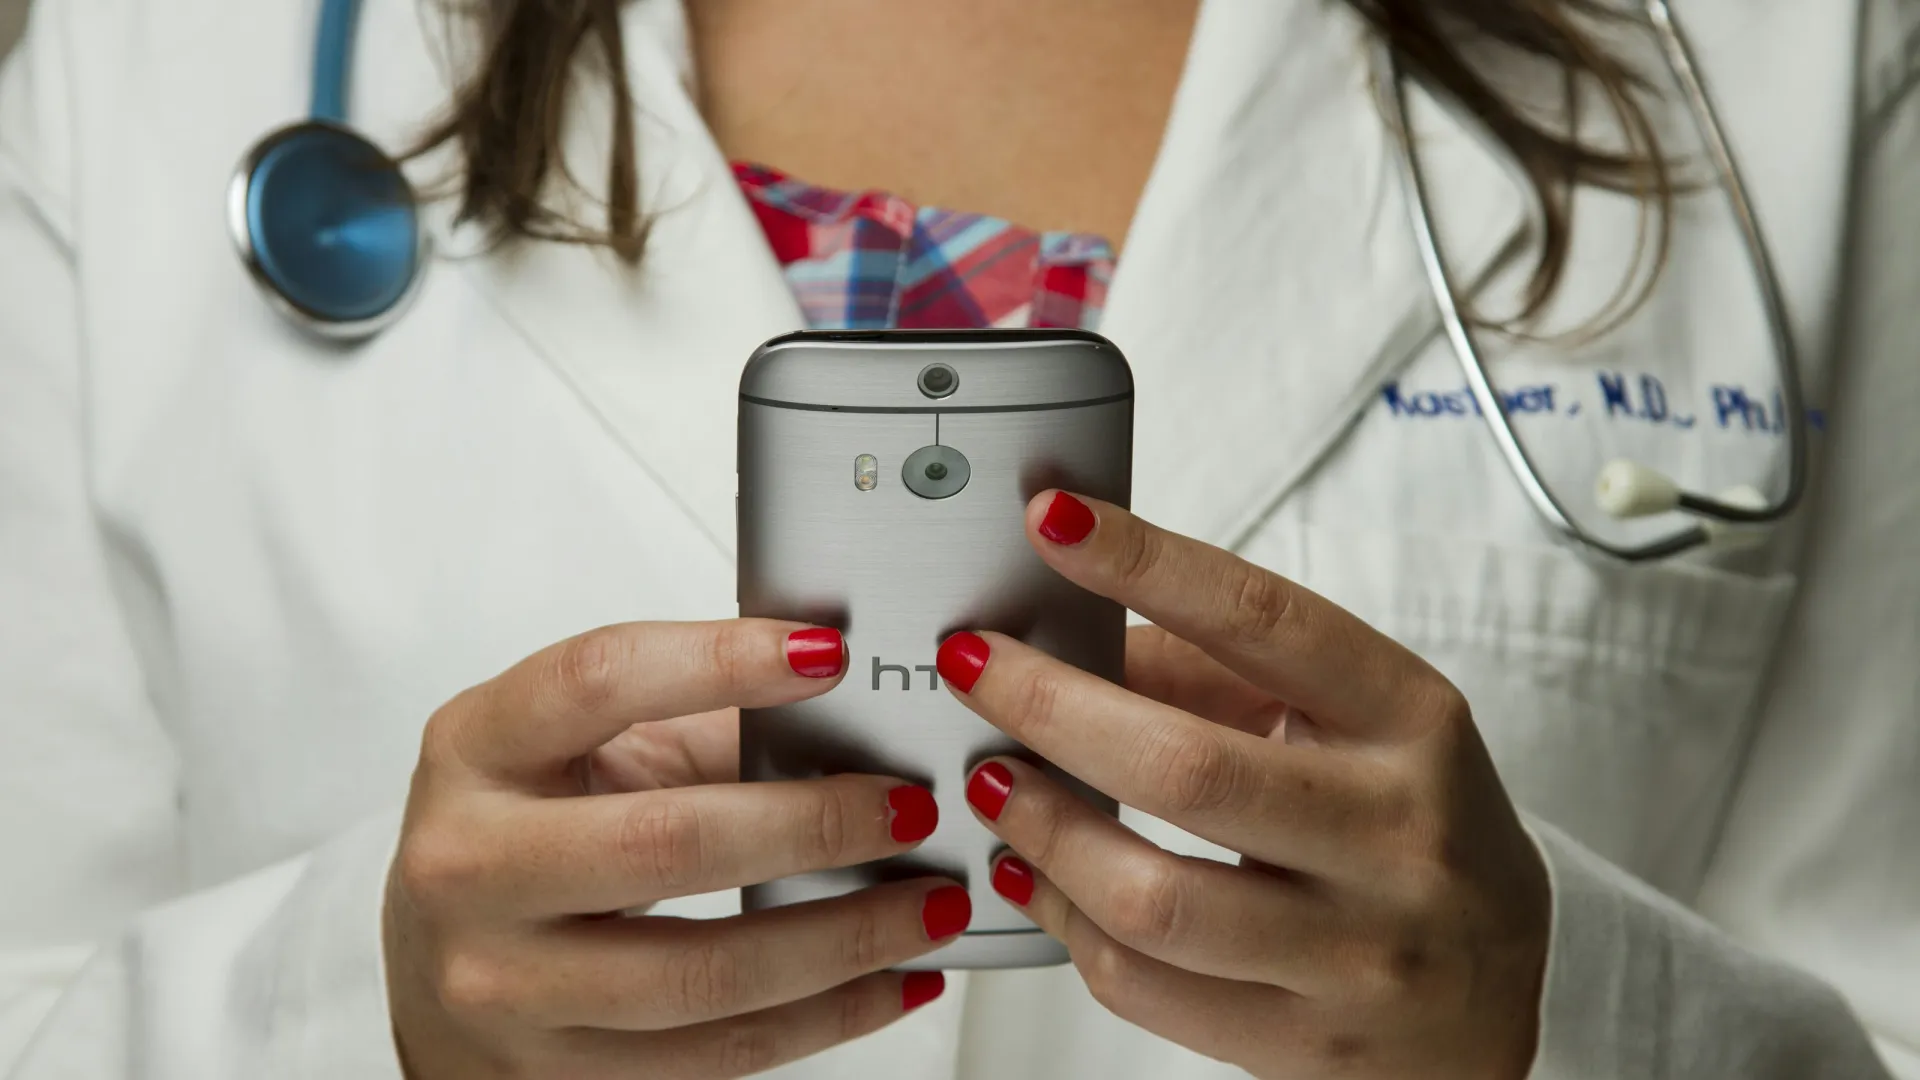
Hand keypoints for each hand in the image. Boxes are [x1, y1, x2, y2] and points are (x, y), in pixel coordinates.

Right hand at [384, 620, 969, 1079]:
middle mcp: (470, 865)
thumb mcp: (584, 747)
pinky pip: (715, 1055)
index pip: (597, 681)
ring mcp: (504, 983)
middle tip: (911, 806)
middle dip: (814, 824)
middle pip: (665, 844)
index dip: (719, 660)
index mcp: (476, 748)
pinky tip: (892, 981)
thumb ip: (705, 725)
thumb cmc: (527, 825)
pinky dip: (825, 1018)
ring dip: (844, 939)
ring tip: (930, 902)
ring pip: (702, 974)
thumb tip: (854, 720)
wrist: (439, 959)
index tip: (828, 653)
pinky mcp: (553, 1072)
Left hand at [938, 492, 1549, 1078]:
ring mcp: (1355, 954)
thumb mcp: (1352, 724)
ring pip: (1151, 900)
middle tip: (974, 668)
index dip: (1147, 564)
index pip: (1266, 623)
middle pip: (1186, 769)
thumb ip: (1214, 672)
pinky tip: (1034, 874)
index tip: (1053, 521)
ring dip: (1042, 830)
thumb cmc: (1409, 827)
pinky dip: (1065, 922)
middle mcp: (1396, 836)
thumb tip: (1066, 632)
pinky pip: (1145, 987)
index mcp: (1412, 722)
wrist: (1505, 993)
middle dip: (1049, 707)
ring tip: (992, 780)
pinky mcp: (1305, 1045)